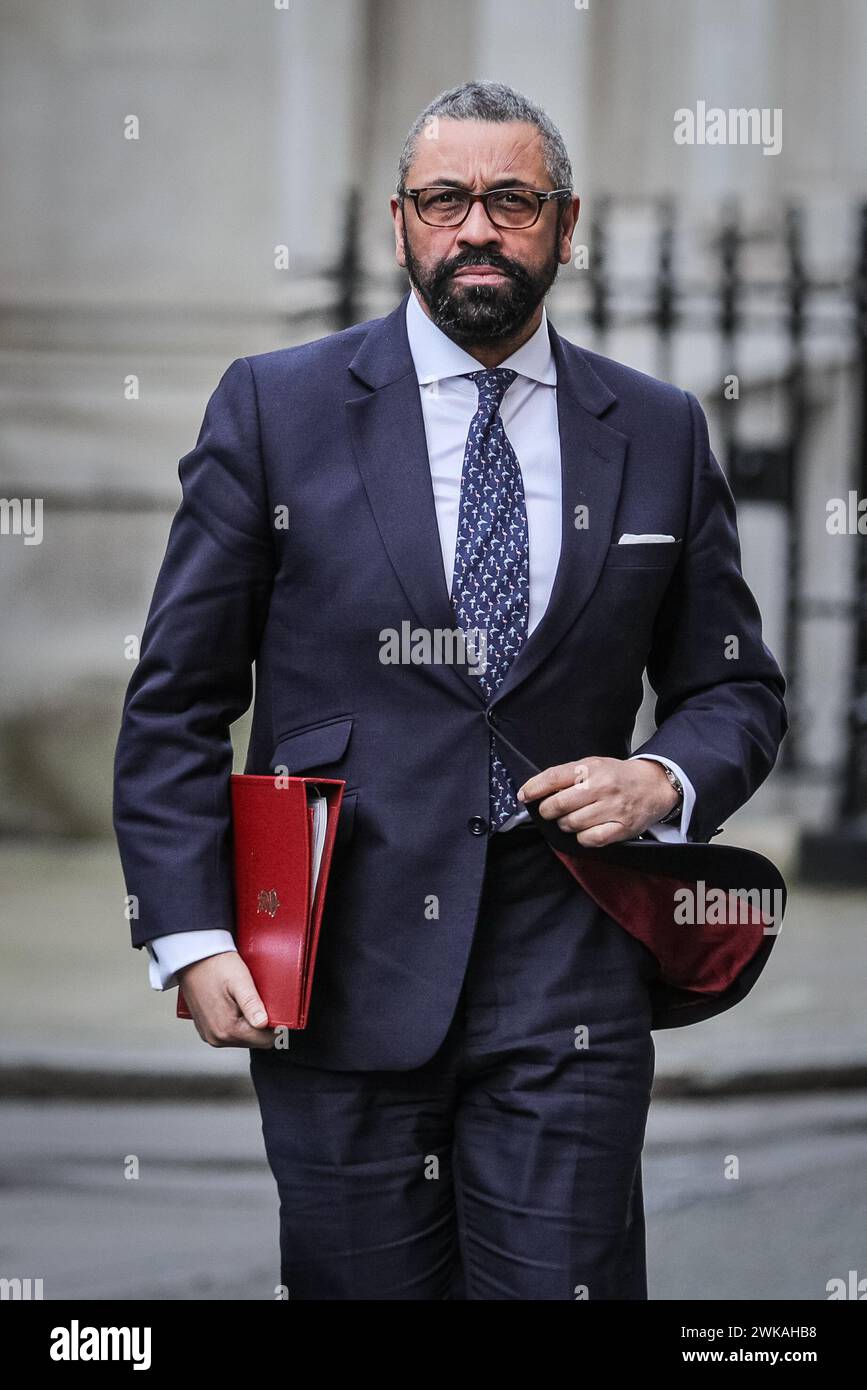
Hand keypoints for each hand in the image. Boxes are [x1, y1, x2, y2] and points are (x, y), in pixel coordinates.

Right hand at [177, 952, 275, 1048]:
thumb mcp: (240, 980)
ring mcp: (210, 1035)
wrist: (194, 959)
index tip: (278, 1011)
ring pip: (244, 1039)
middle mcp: (217, 1037)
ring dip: (251, 1025)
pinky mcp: (206, 1030)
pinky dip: (238, 1024)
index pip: (265, 1040)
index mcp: (227, 1029)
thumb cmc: (217, 966)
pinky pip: (230, 1034)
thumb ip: (251, 1003)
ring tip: (249, 1002)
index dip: (276, 1026)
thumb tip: (263, 1023)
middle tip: (263, 1003)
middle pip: (255, 1041)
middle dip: (264, 1026)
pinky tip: (237, 1006)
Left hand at [517, 756, 679, 846]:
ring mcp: (613, 808)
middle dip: (548, 810)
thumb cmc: (618, 776)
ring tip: (572, 818)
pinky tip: (586, 830)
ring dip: (565, 824)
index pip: (554, 777)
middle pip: (559, 804)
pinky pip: (590, 839)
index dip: (534, 788)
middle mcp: (602, 787)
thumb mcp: (594, 765)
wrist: (654, 785)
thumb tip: (536, 790)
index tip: (524, 796)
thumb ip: (568, 775)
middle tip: (550, 811)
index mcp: (592, 768)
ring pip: (572, 824)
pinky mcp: (622, 828)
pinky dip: (582, 837)